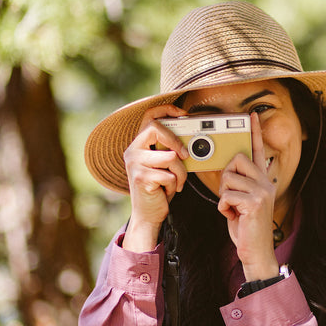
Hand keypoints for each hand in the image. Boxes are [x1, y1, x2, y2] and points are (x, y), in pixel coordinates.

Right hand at [122, 104, 188, 251]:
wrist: (148, 214)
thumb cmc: (159, 188)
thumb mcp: (164, 166)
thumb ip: (170, 151)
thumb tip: (192, 141)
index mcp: (138, 144)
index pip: (149, 116)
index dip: (167, 110)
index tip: (183, 114)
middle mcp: (133, 151)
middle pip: (156, 129)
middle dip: (176, 141)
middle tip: (185, 155)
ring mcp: (135, 164)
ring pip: (170, 157)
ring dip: (180, 173)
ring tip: (175, 182)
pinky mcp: (141, 178)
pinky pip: (169, 175)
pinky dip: (174, 185)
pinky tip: (167, 191)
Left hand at [217, 113, 278, 280]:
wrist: (256, 251)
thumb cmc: (246, 227)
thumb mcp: (243, 202)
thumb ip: (240, 184)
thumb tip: (228, 170)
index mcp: (263, 181)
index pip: (258, 151)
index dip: (254, 132)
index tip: (250, 115)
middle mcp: (266, 183)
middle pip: (237, 160)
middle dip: (226, 177)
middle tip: (231, 196)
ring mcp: (262, 192)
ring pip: (228, 178)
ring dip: (224, 196)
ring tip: (233, 210)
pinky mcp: (255, 203)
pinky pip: (226, 195)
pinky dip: (223, 208)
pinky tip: (233, 217)